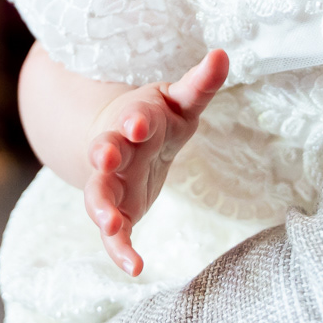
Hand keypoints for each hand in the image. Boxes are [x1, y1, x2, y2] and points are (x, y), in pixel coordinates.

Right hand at [84, 49, 229, 276]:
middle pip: (106, 149)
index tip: (137, 123)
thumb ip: (200, 84)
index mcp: (136, 118)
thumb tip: (222, 54)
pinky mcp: (117, 210)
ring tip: (110, 224)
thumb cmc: (157, 119)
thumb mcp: (179, 100)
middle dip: (105, 152)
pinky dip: (119, 250)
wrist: (121, 140)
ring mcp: (112, 181)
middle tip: (104, 156)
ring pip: (99, 192)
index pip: (134, 115)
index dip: (135, 119)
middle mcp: (117, 148)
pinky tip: (135, 268)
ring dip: (101, 206)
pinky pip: (113, 233)